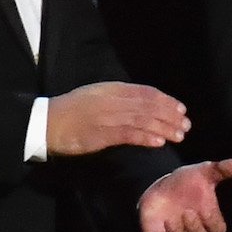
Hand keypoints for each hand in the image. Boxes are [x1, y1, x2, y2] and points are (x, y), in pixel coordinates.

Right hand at [49, 82, 189, 154]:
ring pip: (143, 120)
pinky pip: (129, 134)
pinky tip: (159, 142)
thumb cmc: (72, 110)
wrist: (45, 122)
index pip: (146, 92)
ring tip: (179, 135)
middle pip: (149, 106)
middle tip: (186, 125)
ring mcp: (108, 116)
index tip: (181, 109)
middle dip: (170, 115)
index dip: (166, 101)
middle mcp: (113, 100)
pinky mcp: (101, 134)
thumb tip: (144, 103)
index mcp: (112, 89)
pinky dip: (146, 137)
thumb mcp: (97, 95)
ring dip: (164, 128)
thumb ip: (119, 98)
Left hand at [138, 157, 231, 231]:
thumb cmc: (186, 182)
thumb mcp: (203, 172)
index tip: (205, 209)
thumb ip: (221, 170)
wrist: (159, 188)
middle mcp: (195, 231)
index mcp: (209, 218)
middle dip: (194, 228)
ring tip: (170, 220)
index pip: (218, 230)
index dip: (212, 222)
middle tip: (186, 212)